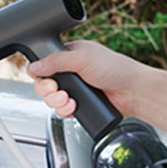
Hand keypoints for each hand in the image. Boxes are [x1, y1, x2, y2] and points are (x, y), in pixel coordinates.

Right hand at [28, 41, 143, 118]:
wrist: (133, 92)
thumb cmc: (115, 69)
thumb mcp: (82, 59)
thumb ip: (56, 61)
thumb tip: (34, 67)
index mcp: (70, 55)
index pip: (45, 65)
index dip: (42, 75)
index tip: (48, 81)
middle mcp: (72, 72)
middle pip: (46, 85)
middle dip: (49, 92)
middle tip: (59, 92)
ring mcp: (77, 90)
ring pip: (54, 100)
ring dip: (57, 103)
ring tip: (70, 101)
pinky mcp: (82, 105)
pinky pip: (64, 111)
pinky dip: (65, 112)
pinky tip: (74, 109)